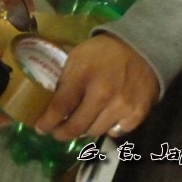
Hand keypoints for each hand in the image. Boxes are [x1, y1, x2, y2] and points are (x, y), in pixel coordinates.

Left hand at [34, 33, 158, 140]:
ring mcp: (122, 106)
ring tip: (82, 121)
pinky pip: (116, 131)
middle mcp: (103, 94)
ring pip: (95, 131)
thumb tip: (51, 105)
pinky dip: (108, 127)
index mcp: (84, 76)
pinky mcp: (138, 114)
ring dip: (86, 128)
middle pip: (77, 126)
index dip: (48, 122)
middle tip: (57, 133)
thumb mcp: (77, 57)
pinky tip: (106, 116)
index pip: (60, 107)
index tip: (41, 129)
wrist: (141, 48)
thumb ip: (65, 80)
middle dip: (63, 133)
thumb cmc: (103, 52)